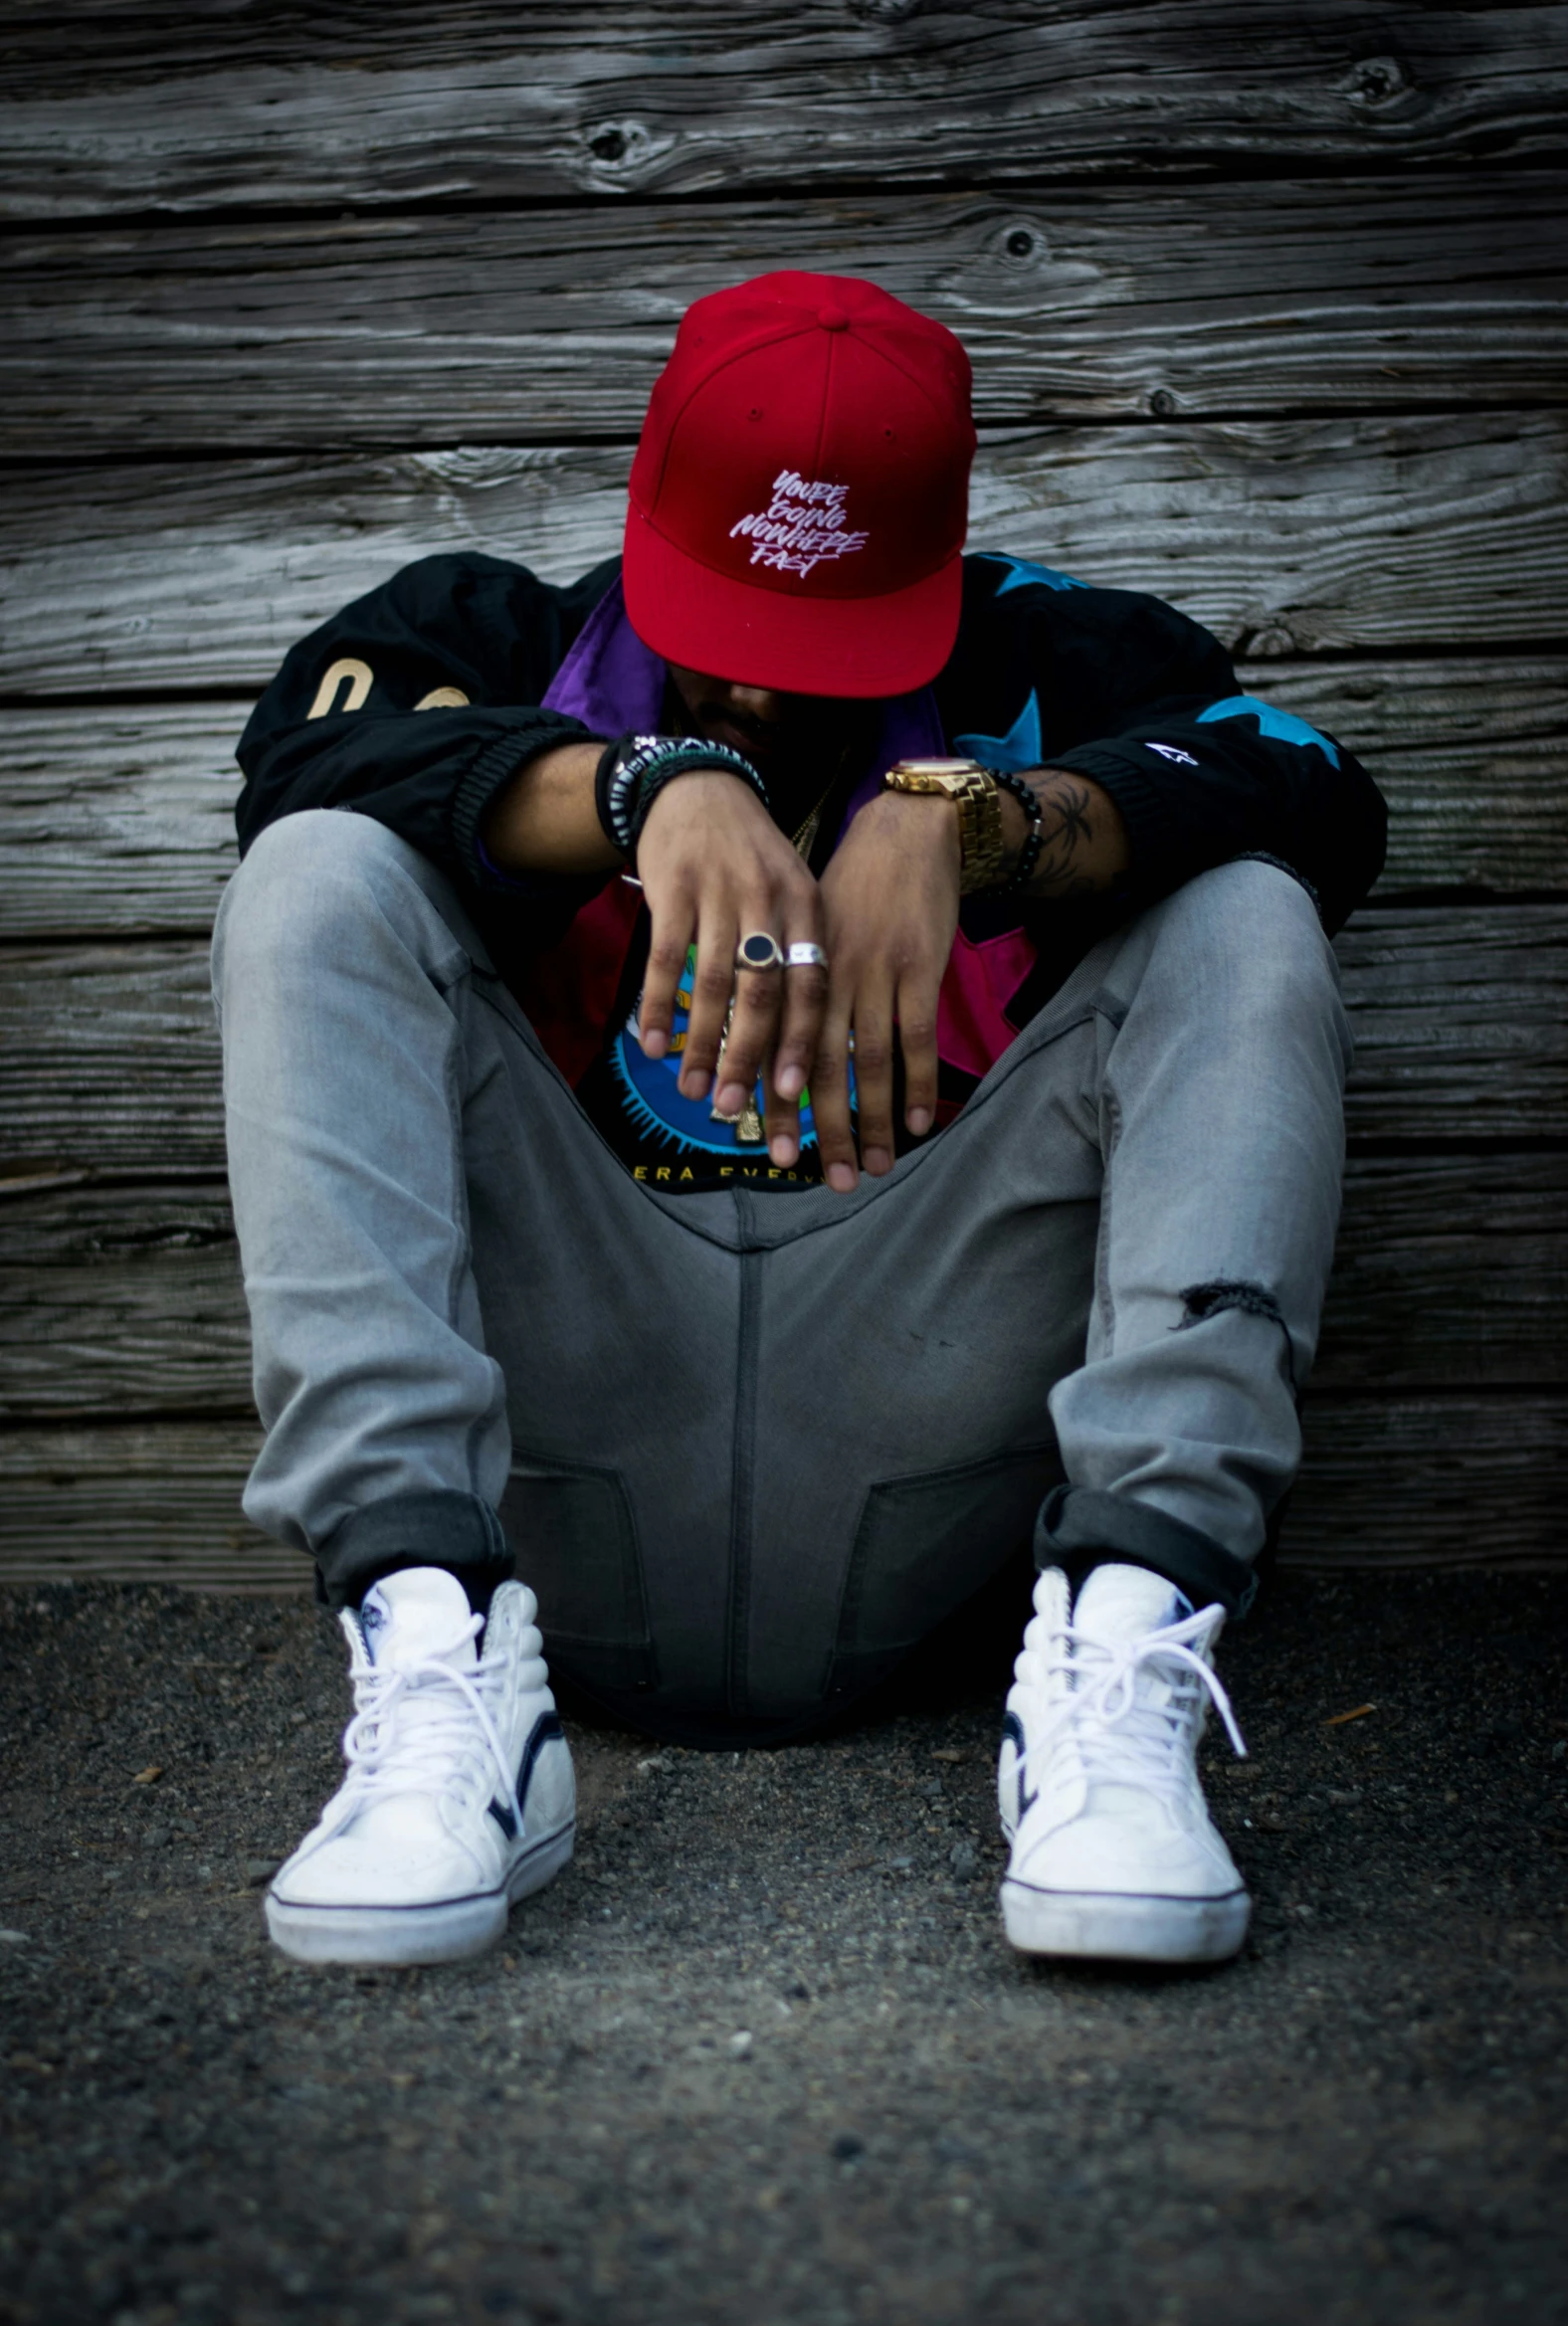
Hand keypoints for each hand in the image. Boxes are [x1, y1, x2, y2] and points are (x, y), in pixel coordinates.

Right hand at [634, 773, 827, 1165]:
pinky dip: (660, 1005)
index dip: (799, 1043)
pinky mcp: (673, 888)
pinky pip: (667, 959)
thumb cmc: (749, 859)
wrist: (698, 788)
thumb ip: (798, 954)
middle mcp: (769, 900)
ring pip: (715, 983)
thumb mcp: (790, 893)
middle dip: (748, 1059)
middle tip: (735, 1109)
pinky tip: (654, 1044)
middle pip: (763, 994)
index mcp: (808, 906)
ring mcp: (719, 892)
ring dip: (702, 1045)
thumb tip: (799, 1043)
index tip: (790, 1095)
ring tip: (692, 1091)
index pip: (809, 987)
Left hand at [812, 791, 960, 1191]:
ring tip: (873, 1168)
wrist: (908, 831)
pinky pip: (915, 1036)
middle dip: (819, 1127)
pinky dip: (916, 1082)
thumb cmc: (854, 888)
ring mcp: (874, 972)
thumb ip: (792, 987)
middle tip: (819, 1179)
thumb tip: (775, 1051)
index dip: (774, 1101)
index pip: (777, 1045)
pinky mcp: (918, 966)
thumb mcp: (807, 930)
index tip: (771, 1150)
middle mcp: (826, 975)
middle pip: (818, 1065)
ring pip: (866, 1060)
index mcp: (793, 968)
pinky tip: (917, 1121)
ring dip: (869, 1120)